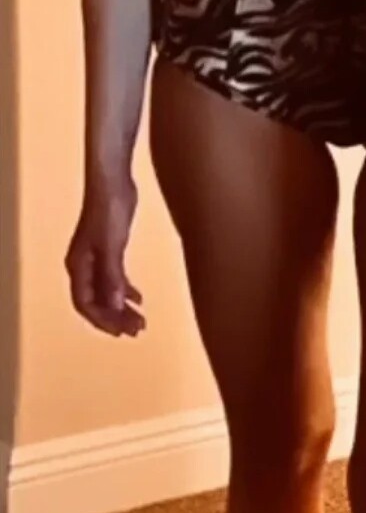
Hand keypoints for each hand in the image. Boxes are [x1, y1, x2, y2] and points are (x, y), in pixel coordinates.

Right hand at [64, 172, 145, 337]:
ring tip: (140, 320)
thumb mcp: (112, 246)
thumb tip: (116, 305)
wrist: (112, 180)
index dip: (103, 320)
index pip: (86, 304)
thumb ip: (113, 276)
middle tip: (137, 330)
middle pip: (96, 302)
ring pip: (106, 292)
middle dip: (116, 318)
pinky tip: (139, 298)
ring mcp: (96, 257)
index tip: (122, 332)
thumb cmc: (108, 209)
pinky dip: (125, 290)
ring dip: (122, 307)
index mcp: (78, 266)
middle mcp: (83, 265)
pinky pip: (114, 278)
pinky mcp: (109, 249)